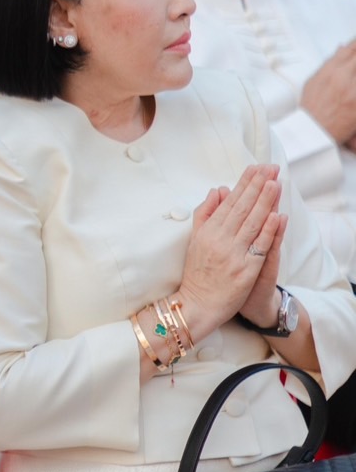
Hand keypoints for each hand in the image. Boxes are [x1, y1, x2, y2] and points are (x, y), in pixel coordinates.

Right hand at [176, 165, 282, 337]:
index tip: (255, 168)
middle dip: (257, 186)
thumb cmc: (197, 272)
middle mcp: (220, 239)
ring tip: (275, 183)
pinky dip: (268, 230)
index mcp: (207, 231)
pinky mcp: (246, 269)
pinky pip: (259, 246)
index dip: (244, 184)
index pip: (229, 202)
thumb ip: (205, 214)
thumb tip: (218, 190)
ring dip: (265, 201)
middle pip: (242, 208)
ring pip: (252, 223)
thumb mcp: (195, 239)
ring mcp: (233, 254)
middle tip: (270, 168)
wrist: (197, 304)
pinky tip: (276, 215)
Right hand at [301, 42, 355, 144]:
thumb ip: (328, 65)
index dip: (355, 45)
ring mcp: (353, 90)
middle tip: (354, 68)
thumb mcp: (313, 82)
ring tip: (351, 83)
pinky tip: (353, 90)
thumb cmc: (312, 109)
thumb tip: (340, 50)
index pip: (349, 49)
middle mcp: (343, 78)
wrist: (314, 131)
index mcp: (329, 71)